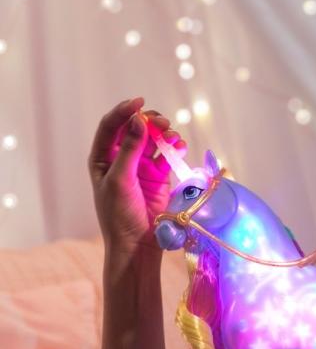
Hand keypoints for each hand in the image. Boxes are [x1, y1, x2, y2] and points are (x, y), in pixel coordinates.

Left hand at [88, 97, 186, 252]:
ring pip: (154, 141)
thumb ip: (130, 149)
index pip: (112, 126)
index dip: (124, 112)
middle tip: (163, 123)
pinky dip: (174, 149)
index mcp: (102, 158)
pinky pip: (168, 157)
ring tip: (174, 136)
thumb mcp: (121, 180)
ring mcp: (141, 168)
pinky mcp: (159, 177)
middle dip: (149, 122)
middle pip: (135, 129)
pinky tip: (180, 147)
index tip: (140, 104)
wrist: (137, 244)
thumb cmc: (119, 215)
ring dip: (164, 134)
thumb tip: (139, 120)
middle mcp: (121, 159)